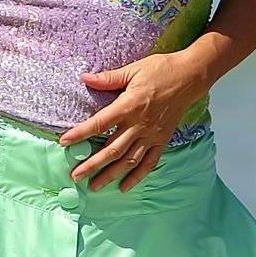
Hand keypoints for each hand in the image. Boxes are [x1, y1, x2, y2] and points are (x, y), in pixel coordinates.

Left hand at [57, 51, 204, 191]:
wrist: (190, 77)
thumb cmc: (161, 70)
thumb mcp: (133, 69)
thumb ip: (108, 78)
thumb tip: (85, 78)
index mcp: (129, 105)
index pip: (100, 123)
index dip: (81, 133)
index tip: (65, 142)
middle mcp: (139, 124)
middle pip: (112, 149)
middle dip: (92, 164)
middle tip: (75, 175)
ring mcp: (152, 135)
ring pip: (128, 160)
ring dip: (110, 174)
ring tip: (94, 185)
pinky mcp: (162, 140)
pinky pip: (149, 162)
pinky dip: (137, 176)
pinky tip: (125, 187)